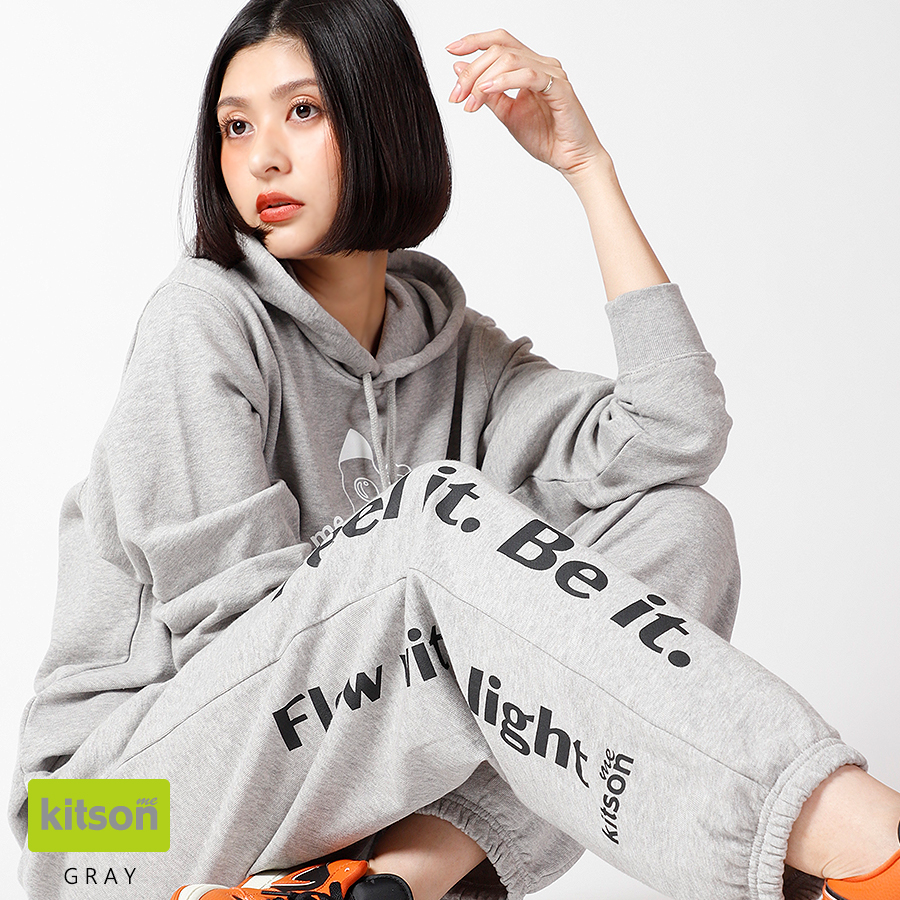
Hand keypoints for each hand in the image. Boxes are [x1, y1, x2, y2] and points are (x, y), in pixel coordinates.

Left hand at [446, 29, 608, 179]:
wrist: (570, 159)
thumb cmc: (546, 138)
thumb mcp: (507, 115)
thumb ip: (486, 93)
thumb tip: (458, 69)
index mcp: (529, 67)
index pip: (500, 42)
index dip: (474, 41)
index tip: (450, 51)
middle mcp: (541, 64)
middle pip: (500, 49)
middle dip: (472, 70)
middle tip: (456, 95)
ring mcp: (552, 73)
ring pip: (510, 59)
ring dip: (483, 78)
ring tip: (470, 101)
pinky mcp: (559, 88)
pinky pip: (528, 75)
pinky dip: (505, 81)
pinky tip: (488, 90)